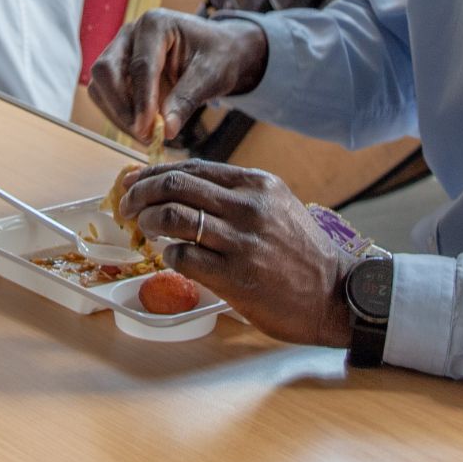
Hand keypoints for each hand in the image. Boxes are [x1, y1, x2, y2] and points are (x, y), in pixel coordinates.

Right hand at [88, 9, 268, 145]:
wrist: (217, 51)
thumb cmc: (217, 56)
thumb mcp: (212, 75)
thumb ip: (187, 99)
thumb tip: (167, 130)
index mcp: (156, 24)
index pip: (141, 65)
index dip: (142, 100)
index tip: (147, 129)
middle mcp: (130, 33)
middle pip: (106, 70)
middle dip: (121, 107)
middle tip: (144, 134)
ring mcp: (119, 50)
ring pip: (100, 85)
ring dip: (117, 114)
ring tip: (146, 135)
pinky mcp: (116, 69)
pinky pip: (105, 95)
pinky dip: (119, 116)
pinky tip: (141, 128)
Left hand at [118, 160, 357, 347]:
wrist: (335, 294)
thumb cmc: (301, 253)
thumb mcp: (276, 206)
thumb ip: (234, 194)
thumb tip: (179, 187)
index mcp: (257, 183)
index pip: (192, 167)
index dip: (154, 173)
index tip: (133, 181)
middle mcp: (249, 206)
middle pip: (175, 185)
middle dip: (140, 193)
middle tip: (127, 205)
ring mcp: (242, 241)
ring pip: (172, 216)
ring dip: (148, 221)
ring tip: (144, 229)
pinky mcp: (235, 277)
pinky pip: (183, 256)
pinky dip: (168, 254)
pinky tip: (170, 257)